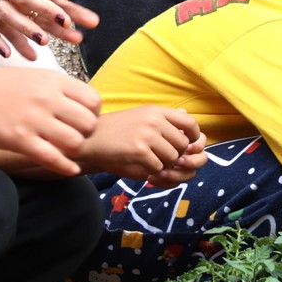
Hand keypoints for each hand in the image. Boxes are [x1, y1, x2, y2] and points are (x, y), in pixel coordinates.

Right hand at [0, 67, 100, 174]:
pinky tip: (69, 169)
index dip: (92, 114)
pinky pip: (53, 158)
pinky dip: (65, 166)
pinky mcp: (18, 139)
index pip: (93, 100)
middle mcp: (46, 98)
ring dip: (74, 150)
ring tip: (66, 151)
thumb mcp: (28, 77)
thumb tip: (79, 103)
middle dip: (85, 134)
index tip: (81, 121)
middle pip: (89, 123)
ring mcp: (33, 119)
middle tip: (74, 138)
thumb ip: (54, 88)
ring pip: (75, 142)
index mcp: (51, 80)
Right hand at [79, 105, 203, 182]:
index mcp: (156, 111)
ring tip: (148, 160)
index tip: (190, 145)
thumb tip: (189, 116)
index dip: (194, 136)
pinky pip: (158, 167)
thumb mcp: (140, 116)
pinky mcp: (139, 150)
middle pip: (183, 145)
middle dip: (175, 155)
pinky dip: (150, 170)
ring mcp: (147, 135)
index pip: (190, 122)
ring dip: (163, 164)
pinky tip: (138, 164)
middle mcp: (154, 120)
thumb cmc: (114, 130)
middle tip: (160, 157)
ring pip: (173, 158)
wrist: (86, 138)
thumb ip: (164, 119)